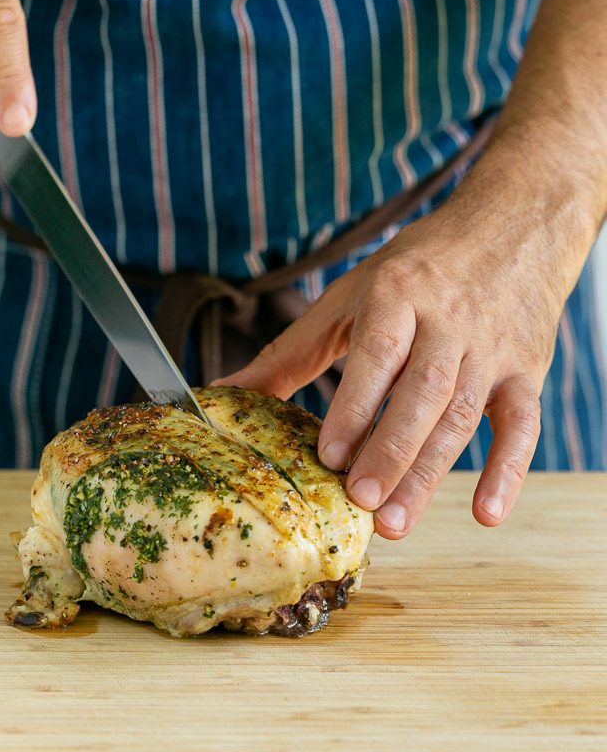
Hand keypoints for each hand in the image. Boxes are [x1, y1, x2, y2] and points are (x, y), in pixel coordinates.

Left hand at [217, 176, 574, 539]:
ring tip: (396, 523)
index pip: (379, 353)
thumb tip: (223, 391)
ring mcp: (492, 349)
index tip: (328, 454)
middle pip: (423, 392)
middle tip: (362, 501)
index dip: (356, 404)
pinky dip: (508, 471)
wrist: (513, 228)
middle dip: (392, 450)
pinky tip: (486, 514)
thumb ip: (292, 350)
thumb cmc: (415, 271)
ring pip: (463, 416)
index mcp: (399, 295)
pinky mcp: (528, 372)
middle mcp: (450, 321)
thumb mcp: (349, 297)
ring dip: (430, 473)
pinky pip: (523, 425)